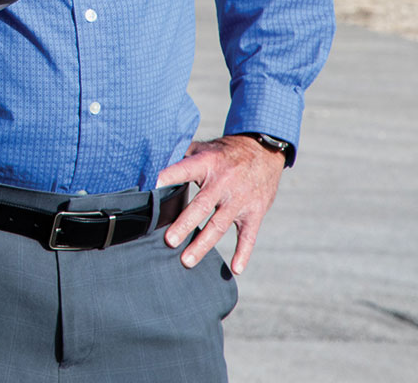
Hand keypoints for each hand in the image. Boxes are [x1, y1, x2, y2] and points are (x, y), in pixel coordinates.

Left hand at [155, 135, 285, 273]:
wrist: (265, 151)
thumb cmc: (226, 152)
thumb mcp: (204, 148)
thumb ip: (180, 156)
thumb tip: (151, 162)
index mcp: (208, 164)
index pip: (185, 170)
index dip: (169, 177)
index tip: (152, 186)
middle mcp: (224, 183)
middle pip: (202, 206)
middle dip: (185, 224)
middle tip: (168, 241)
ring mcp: (240, 199)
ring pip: (219, 225)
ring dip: (203, 244)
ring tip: (186, 260)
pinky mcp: (255, 212)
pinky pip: (248, 236)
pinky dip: (242, 253)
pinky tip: (235, 269)